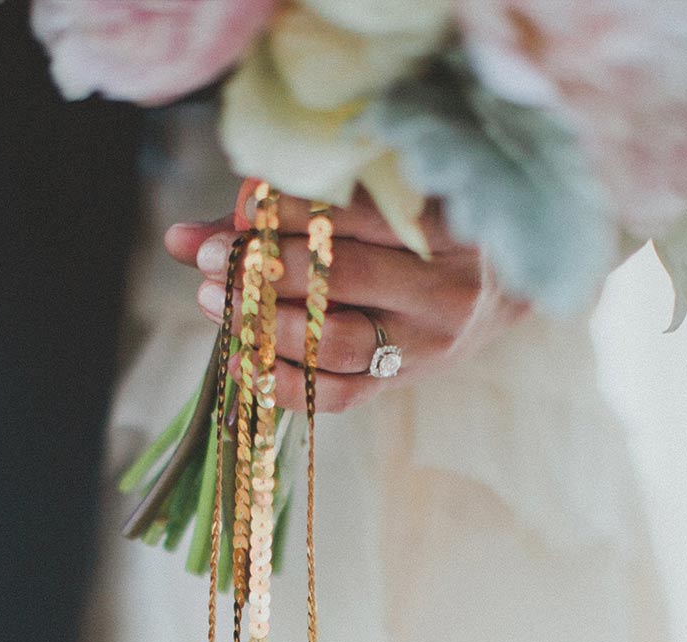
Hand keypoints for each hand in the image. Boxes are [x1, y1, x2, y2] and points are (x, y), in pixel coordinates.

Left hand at [165, 183, 526, 413]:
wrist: (504, 287)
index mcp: (439, 222)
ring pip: (337, 339)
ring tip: (218, 304)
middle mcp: (439, 286)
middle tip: (209, 260)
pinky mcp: (406, 380)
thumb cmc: (425, 230)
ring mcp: (425, 341)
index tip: (235, 208)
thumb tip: (182, 235)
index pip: (348, 213)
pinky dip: (285, 382)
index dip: (282, 211)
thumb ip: (289, 208)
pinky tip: (244, 362)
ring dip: (267, 324)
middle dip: (262, 268)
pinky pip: (340, 394)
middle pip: (337, 277)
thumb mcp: (378, 202)